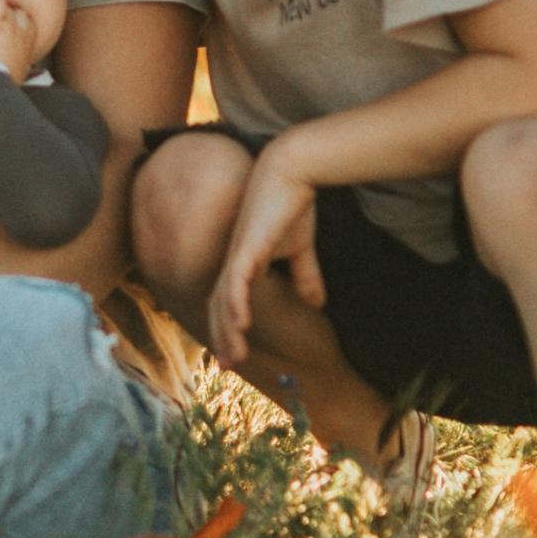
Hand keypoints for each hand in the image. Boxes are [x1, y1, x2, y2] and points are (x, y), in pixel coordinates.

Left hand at [0, 0, 37, 81]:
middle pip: (20, 14)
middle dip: (4, 13)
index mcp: (27, 51)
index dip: (13, 23)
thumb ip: (10, 65)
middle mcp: (24, 36)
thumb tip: (9, 68)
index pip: (27, 26)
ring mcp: (13, 27)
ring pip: (7, 6)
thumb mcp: (9, 77)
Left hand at [206, 146, 323, 366]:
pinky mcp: (246, 245)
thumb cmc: (293, 205)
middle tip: (226, 365)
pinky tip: (238, 323)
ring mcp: (237, 253)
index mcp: (243, 263)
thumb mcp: (301, 249)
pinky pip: (237, 279)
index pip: (229, 301)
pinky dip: (236, 302)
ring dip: (227, 328)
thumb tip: (316, 302)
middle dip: (222, 336)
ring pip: (224, 298)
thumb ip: (305, 274)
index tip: (233, 355)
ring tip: (231, 356)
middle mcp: (233, 260)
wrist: (292, 172)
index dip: (228, 328)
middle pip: (220, 305)